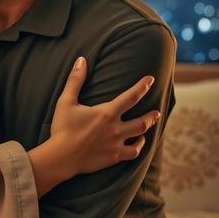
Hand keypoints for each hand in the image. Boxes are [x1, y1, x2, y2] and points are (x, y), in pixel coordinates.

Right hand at [49, 56, 159, 177]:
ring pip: (140, 135)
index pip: (131, 97)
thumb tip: (81, 60)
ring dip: (148, 127)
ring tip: (151, 123)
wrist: (61, 157)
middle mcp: (116, 128)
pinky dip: (139, 146)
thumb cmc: (62, 128)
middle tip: (157, 110)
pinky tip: (139, 142)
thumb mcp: (66, 101)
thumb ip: (75, 80)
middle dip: (152, 114)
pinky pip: (133, 152)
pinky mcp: (113, 157)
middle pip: (142, 120)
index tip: (150, 79)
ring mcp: (116, 144)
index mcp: (107, 113)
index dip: (142, 86)